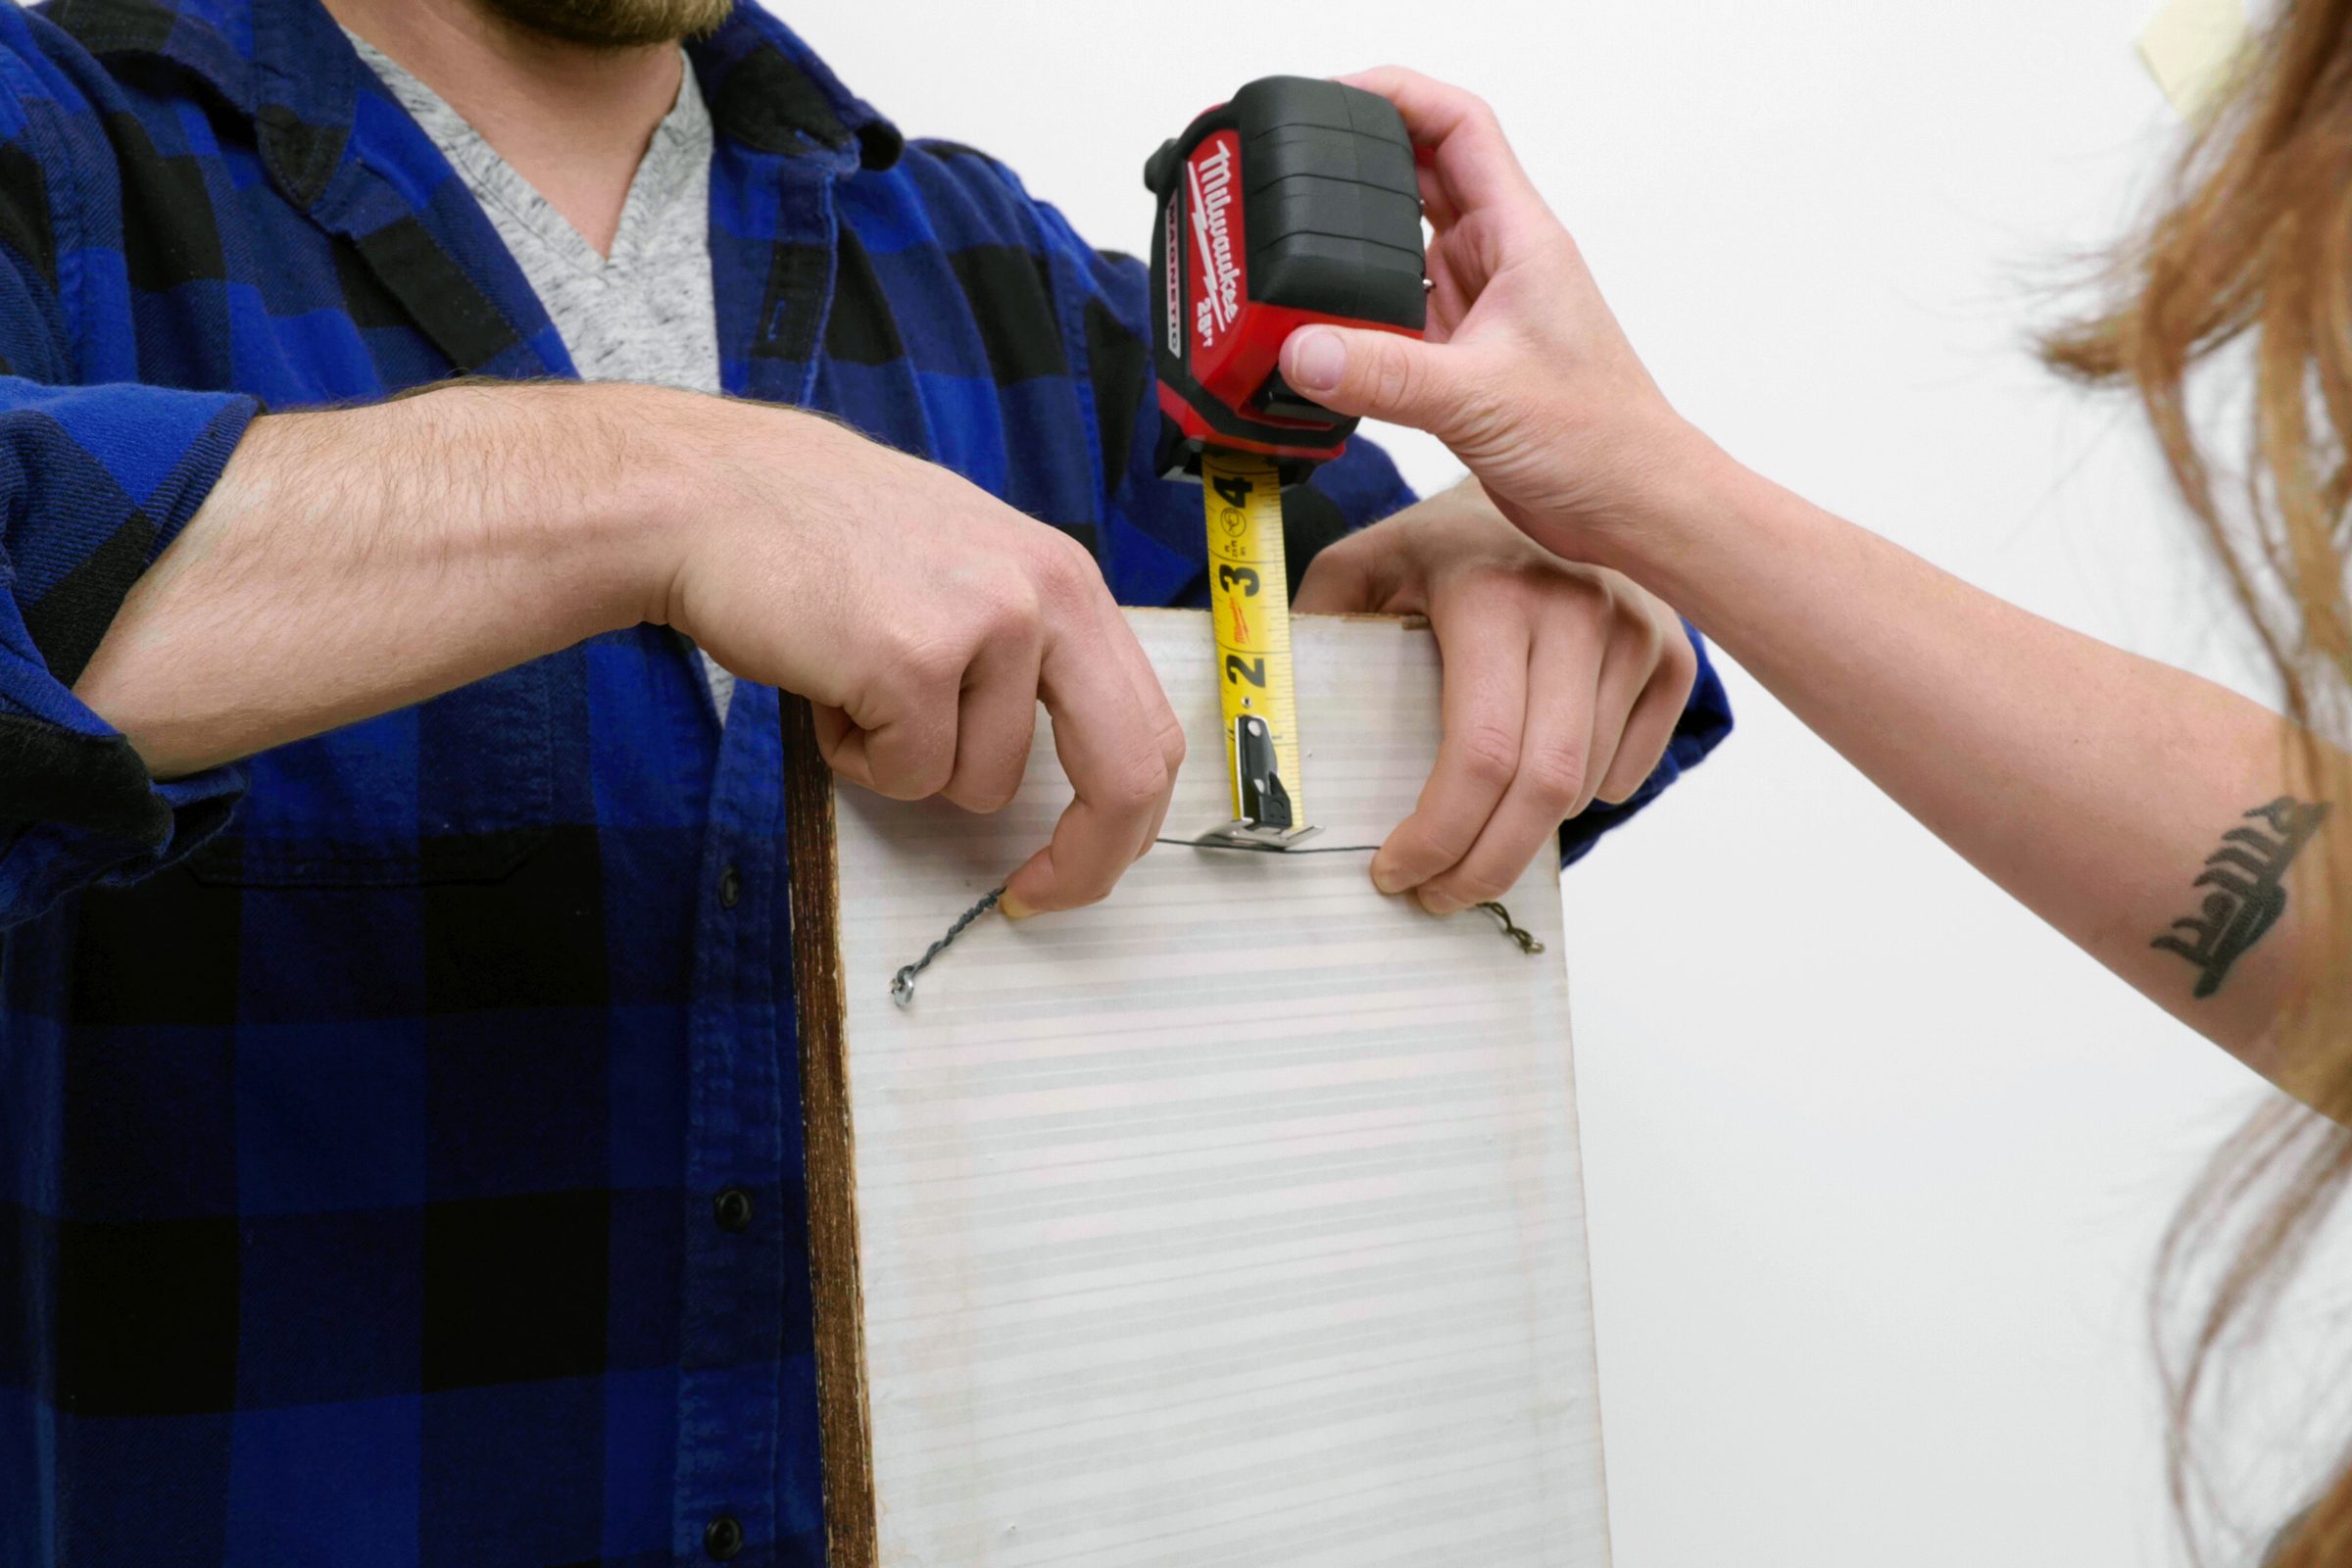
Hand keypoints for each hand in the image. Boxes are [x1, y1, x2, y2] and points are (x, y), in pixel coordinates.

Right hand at [661, 400, 1185, 916]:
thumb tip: (1069, 762)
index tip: (1083, 864)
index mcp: (1067, 581)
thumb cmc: (825, 542)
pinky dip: (856, 756)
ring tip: (857, 685)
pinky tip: (827, 683)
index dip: (1125, 820)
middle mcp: (1045, 595)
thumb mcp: (967, 570)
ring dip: (909, 765)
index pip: (1148, 726)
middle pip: (1123, 774)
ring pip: (980, 784)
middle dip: (1084, 861)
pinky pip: (907, 777)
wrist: (713, 494)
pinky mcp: (913, 662)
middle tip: (1033, 896)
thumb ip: (1028, 650)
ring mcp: (985, 624)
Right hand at [1276, 67, 1713, 570]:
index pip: (1457, 126)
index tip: (1334, 98)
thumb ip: (1386, 374)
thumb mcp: (1482, 397)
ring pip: (1396, 253)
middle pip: (1414, 179)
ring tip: (1286, 249)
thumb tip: (1302, 349)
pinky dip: (1349, 323)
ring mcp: (1475, 312)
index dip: (1396, 95)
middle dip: (1352, 167)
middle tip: (1288, 171)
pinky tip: (1313, 339)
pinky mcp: (1457, 363)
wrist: (1629, 509)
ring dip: (1347, 251)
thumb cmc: (1601, 439)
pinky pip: (1389, 322)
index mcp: (1518, 238)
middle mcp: (1495, 263)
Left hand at [1297, 484, 1697, 912]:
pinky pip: (1630, 769)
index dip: (1439, 834)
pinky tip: (1537, 788)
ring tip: (1475, 838)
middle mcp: (1576, 609)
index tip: (1395, 871)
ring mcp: (1635, 632)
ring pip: (1585, 786)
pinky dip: (1584, 798)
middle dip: (1485, 866)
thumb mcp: (1361, 569)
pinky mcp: (1671, 655)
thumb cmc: (1443, 541)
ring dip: (1526, 834)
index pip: (1481, 751)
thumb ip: (1315, 636)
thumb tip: (1272, 723)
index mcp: (1491, 592)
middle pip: (1544, 789)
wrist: (1545, 469)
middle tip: (1437, 896)